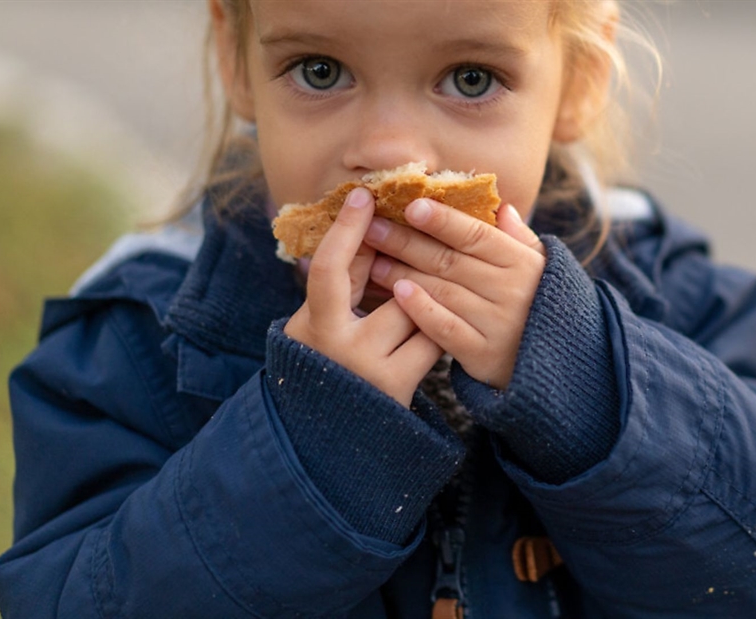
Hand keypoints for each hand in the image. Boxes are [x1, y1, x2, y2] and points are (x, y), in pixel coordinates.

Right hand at [284, 187, 442, 405]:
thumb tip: (372, 229)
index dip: (346, 230)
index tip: (363, 195)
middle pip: (389, 289)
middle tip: (420, 268)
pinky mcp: (398, 387)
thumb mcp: (322, 323)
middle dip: (408, 276)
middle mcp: (338, 346)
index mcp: (312, 324)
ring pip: (416, 313)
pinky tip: (442, 331)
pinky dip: (438, 331)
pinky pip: (432, 342)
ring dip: (427, 306)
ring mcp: (369, 369)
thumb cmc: (328, 366)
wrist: (334, 437)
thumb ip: (345, 284)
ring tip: (433, 307)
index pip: (328, 268)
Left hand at [365, 200, 545, 388]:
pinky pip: (446, 329)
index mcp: (522, 262)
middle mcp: (511, 290)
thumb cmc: (540, 307)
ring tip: (374, 259)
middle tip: (372, 227)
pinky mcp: (484, 354)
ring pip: (443, 291)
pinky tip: (398, 294)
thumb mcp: (540, 269)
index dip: (443, 220)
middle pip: (451, 260)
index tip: (410, 205)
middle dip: (407, 241)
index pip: (476, 235)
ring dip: (404, 273)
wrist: (561, 365)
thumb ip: (519, 239)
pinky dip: (421, 310)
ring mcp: (497, 323)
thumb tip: (501, 207)